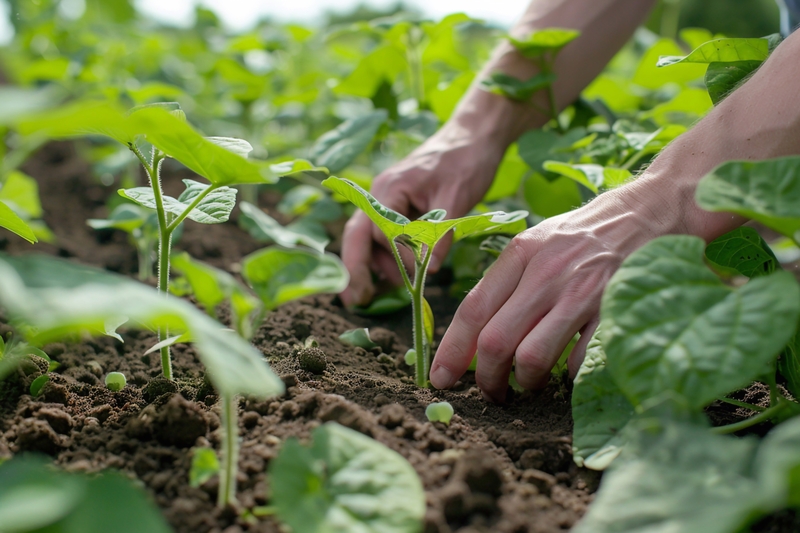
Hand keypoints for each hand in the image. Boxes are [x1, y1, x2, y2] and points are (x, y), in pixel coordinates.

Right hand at [340, 123, 505, 306]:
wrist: (475, 135)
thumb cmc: (467, 159)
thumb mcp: (458, 197)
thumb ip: (441, 233)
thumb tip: (429, 270)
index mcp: (390, 187)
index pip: (378, 231)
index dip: (395, 257)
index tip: (416, 274)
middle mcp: (381, 193)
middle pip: (357, 234)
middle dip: (353, 268)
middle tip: (355, 300)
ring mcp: (388, 198)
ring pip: (369, 238)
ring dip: (374, 264)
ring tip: (385, 290)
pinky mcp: (399, 204)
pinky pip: (384, 234)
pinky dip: (387, 255)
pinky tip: (395, 274)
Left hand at [429, 184, 676, 401]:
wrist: (650, 212)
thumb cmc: (583, 235)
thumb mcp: (537, 243)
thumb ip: (506, 282)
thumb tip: (473, 333)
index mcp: (521, 254)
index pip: (472, 310)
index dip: (451, 351)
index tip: (439, 378)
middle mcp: (547, 273)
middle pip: (496, 341)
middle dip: (486, 379)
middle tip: (491, 392)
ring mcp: (582, 294)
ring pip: (532, 358)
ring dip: (524, 383)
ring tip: (527, 384)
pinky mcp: (614, 312)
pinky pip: (578, 362)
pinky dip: (566, 377)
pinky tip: (566, 373)